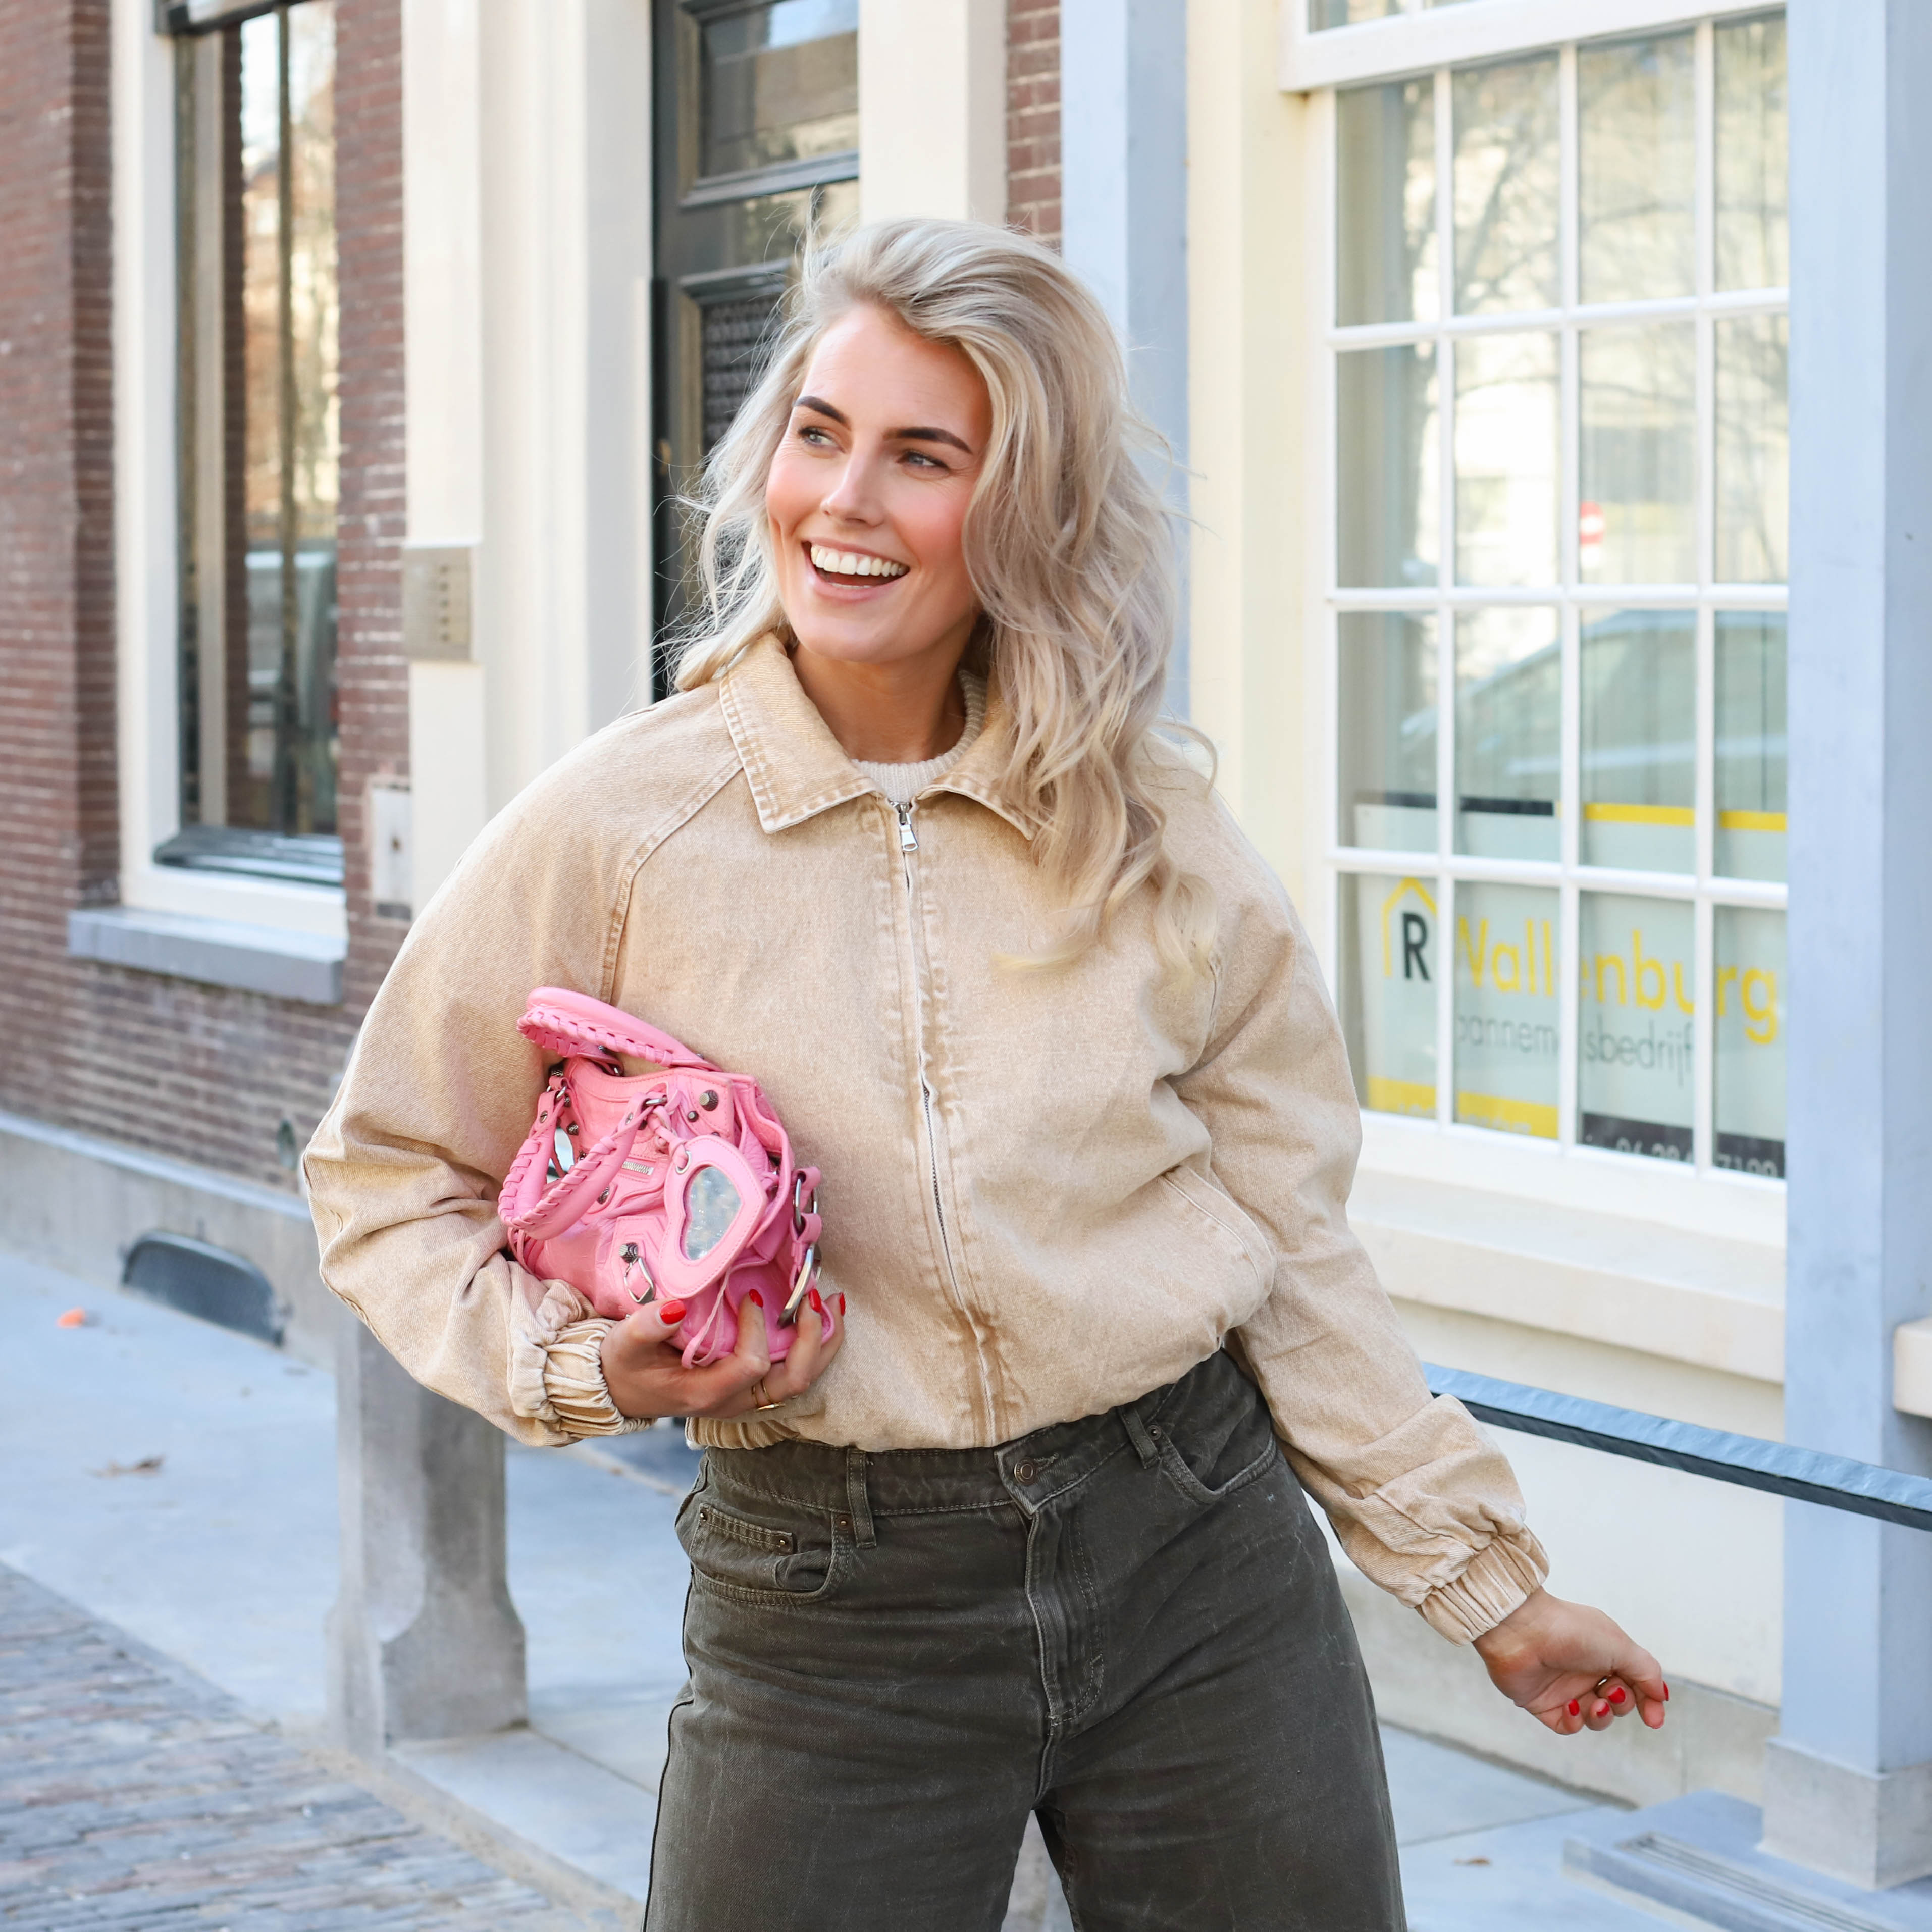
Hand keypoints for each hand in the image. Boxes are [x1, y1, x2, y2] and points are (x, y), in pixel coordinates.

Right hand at [598, 1286, 844, 1422]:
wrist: (621, 1388)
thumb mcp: (626, 1344)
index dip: (758, 1329)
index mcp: (707, 1393)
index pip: (751, 1364)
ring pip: (802, 1379)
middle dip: (811, 1338)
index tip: (749, 1296)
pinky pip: (795, 1371)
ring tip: (833, 1301)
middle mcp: (735, 1400)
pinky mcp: (752, 1385)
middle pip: (792, 1381)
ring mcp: (748, 1396)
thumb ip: (648, 1326)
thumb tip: (675, 1306)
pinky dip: (815, 1345)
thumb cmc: (624, 1364)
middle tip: (811, 1296)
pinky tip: (822, 1313)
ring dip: (823, 1341)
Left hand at [1472, 1587, 1668, 1735]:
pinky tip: (1572, 1707)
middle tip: (1611, 1690)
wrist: (1520, 1631)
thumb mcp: (1619, 1645)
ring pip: (1595, 1717)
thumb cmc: (1570, 1631)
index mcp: (1603, 1651)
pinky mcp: (1541, 1702)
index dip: (1647, 1702)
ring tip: (1596, 1703)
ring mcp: (1563, 1687)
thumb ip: (1645, 1671)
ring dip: (1602, 1717)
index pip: (1634, 1682)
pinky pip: (1567, 1725)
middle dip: (1622, 1704)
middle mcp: (1584, 1669)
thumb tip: (1660, 1696)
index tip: (1654, 1720)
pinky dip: (1574, 1722)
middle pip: (1617, 1703)